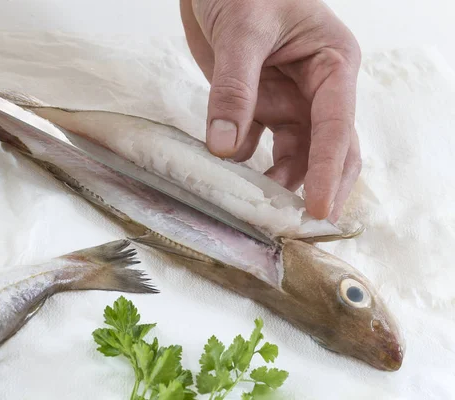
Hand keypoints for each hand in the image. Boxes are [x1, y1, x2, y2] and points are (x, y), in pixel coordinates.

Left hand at [180, 0, 361, 220]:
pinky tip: (226, 170)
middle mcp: (316, 87)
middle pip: (328, 149)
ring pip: (292, 152)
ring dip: (275, 179)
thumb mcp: (242, 32)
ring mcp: (286, 98)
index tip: (318, 209)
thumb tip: (226, 149)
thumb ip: (234, 90)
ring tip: (256, 208)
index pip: (337, 126)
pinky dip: (242, 160)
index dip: (329, 170)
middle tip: (296, 224)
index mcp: (332, 64)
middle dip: (315, 185)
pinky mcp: (257, 105)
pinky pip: (254, 142)